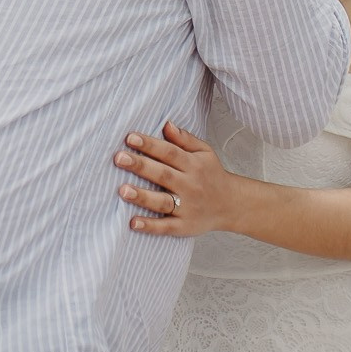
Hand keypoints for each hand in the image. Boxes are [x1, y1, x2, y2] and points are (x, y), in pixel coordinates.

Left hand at [116, 122, 241, 238]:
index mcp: (193, 165)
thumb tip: (166, 124)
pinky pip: (166, 227)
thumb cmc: (211, 174)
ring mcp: (187, 208)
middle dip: (140, 166)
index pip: (169, 152)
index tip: (130, 138)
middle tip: (119, 158)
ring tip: (122, 190)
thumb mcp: (204, 152)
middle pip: (163, 175)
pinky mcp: (184, 226)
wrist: (231, 205)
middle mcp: (190, 186)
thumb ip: (185, 139)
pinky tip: (133, 223)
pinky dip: (150, 226)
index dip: (150, 145)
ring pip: (163, 202)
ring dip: (142, 196)